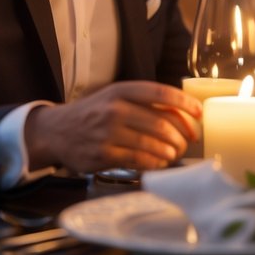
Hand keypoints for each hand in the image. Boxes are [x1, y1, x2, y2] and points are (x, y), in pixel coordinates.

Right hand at [24, 81, 201, 174]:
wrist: (56, 131)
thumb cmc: (93, 113)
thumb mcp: (115, 97)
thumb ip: (143, 102)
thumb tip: (182, 113)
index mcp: (121, 90)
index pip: (160, 93)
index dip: (184, 103)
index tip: (199, 113)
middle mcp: (114, 109)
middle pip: (160, 123)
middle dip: (180, 135)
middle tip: (187, 141)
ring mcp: (107, 133)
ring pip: (152, 144)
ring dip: (170, 151)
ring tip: (175, 153)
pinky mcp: (103, 155)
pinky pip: (138, 161)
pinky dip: (155, 163)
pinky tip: (160, 162)